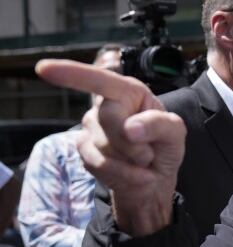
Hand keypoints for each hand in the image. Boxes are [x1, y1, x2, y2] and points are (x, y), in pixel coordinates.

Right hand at [35, 59, 185, 235]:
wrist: (155, 178)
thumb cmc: (165, 147)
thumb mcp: (176, 134)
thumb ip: (160, 125)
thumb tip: (130, 128)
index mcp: (129, 92)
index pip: (100, 80)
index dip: (72, 73)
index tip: (43, 68)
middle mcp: (106, 105)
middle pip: (110, 120)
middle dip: (134, 143)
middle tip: (149, 152)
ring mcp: (91, 127)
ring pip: (104, 145)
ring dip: (131, 161)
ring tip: (142, 161)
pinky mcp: (83, 149)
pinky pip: (99, 163)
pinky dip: (123, 173)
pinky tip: (135, 173)